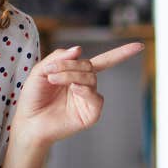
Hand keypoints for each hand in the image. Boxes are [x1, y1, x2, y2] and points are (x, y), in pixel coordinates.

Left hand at [11, 43, 144, 149]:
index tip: (139, 46)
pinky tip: (73, 89)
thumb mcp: (40, 71)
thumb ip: (58, 58)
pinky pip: (95, 97)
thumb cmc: (33, 98)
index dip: (121, 53)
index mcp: (77, 74)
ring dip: (71, 75)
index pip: (103, 61)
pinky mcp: (90, 114)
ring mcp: (88, 100)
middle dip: (70, 65)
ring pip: (90, 78)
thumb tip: (79, 49)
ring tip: (53, 80)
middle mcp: (85, 86)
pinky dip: (85, 90)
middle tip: (51, 72)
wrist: (29, 122)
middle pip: (89, 66)